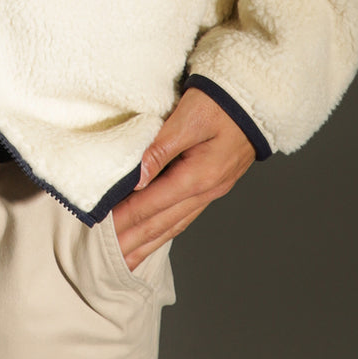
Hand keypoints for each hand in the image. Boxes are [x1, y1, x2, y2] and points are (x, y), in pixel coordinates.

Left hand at [112, 87, 255, 268]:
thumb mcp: (188, 118)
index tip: (102, 230)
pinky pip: (184, 215)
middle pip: (162, 223)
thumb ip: (161, 148)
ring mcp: (210, 190)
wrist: (255, 98)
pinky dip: (165, 230)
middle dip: (134, 241)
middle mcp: (205, 190)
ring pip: (173, 224)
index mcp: (198, 176)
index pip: (152, 204)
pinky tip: (156, 237)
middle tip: (108, 260)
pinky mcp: (211, 184)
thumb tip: (138, 177)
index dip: (125, 218)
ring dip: (148, 243)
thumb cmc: (220, 102)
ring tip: (128, 259)